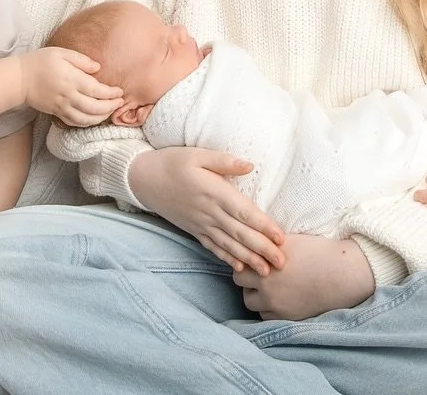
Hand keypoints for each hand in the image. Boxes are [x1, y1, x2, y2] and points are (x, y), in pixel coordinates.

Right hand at [20, 47, 119, 126]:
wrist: (19, 78)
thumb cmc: (40, 62)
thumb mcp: (61, 52)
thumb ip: (81, 60)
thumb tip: (98, 68)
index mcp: (71, 79)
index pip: (97, 90)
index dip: (111, 93)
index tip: (120, 91)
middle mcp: (68, 95)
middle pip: (94, 107)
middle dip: (110, 107)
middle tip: (120, 103)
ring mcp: (62, 106)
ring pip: (85, 119)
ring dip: (100, 118)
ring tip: (110, 112)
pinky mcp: (56, 112)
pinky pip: (74, 122)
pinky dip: (87, 123)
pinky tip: (94, 119)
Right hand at [130, 147, 284, 275]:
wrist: (144, 179)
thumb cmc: (173, 162)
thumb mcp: (198, 155)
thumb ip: (224, 161)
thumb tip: (250, 165)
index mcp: (214, 192)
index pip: (244, 213)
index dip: (263, 227)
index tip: (281, 238)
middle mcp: (209, 212)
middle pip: (240, 234)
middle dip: (262, 249)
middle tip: (282, 263)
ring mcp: (201, 224)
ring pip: (229, 245)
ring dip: (249, 259)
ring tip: (266, 272)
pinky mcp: (194, 230)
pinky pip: (212, 247)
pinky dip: (226, 258)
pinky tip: (238, 268)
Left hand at [233, 234, 373, 320]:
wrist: (342, 273)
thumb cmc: (319, 251)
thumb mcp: (289, 240)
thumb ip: (268, 244)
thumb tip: (253, 241)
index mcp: (266, 260)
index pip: (241, 262)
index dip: (246, 259)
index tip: (254, 257)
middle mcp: (266, 282)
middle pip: (240, 282)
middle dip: (247, 277)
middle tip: (259, 272)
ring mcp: (275, 302)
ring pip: (250, 301)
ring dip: (255, 294)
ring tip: (268, 286)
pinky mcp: (286, 316)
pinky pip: (265, 316)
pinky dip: (268, 308)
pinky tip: (279, 298)